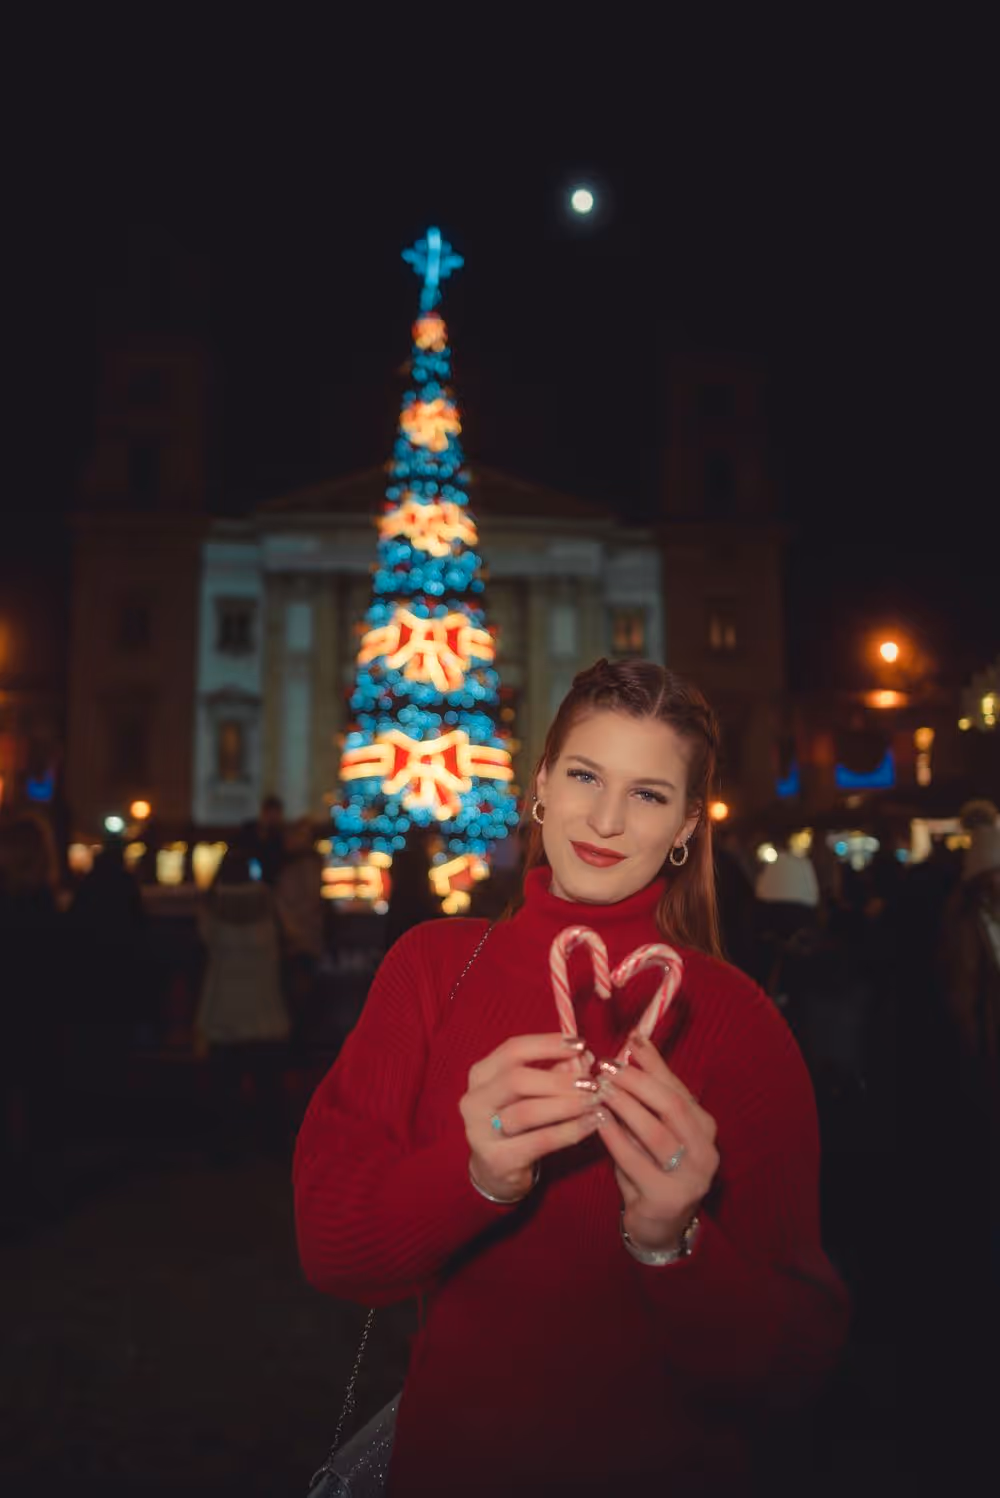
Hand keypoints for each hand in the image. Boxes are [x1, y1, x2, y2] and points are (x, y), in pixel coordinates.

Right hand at [460, 1033, 599, 1201]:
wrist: (496, 1169)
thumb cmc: (518, 1120)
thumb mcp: (532, 1091)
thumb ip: (555, 1071)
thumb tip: (583, 1056)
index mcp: (481, 1074)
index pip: (513, 1049)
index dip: (548, 1044)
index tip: (580, 1044)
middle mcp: (474, 1100)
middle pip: (517, 1079)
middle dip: (559, 1079)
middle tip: (591, 1083)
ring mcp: (480, 1132)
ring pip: (526, 1112)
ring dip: (567, 1105)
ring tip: (594, 1102)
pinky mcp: (497, 1159)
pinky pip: (539, 1141)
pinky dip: (569, 1130)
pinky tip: (590, 1123)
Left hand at [594, 1032, 718, 1251]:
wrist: (658, 1225)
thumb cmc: (651, 1167)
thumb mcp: (653, 1129)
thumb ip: (645, 1096)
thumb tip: (629, 1047)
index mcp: (704, 1127)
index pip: (678, 1087)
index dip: (653, 1063)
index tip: (630, 1041)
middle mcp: (705, 1150)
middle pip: (670, 1105)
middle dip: (636, 1081)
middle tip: (607, 1066)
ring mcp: (691, 1177)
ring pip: (655, 1132)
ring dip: (624, 1106)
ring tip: (600, 1089)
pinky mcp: (668, 1198)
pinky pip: (636, 1161)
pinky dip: (615, 1138)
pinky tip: (598, 1120)